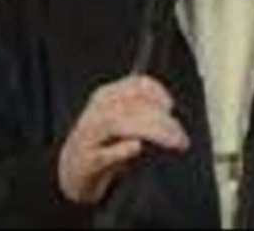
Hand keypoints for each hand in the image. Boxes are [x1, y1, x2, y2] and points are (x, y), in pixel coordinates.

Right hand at [57, 76, 189, 204]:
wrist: (73, 168)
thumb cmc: (102, 142)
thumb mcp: (123, 120)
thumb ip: (142, 112)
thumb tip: (169, 115)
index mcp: (106, 96)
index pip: (135, 84)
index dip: (157, 92)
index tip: (171, 106)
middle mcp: (96, 113)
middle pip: (131, 106)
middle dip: (161, 119)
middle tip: (180, 135)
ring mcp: (89, 137)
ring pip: (118, 124)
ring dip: (150, 131)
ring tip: (171, 141)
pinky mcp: (87, 161)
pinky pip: (104, 154)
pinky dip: (121, 150)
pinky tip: (136, 148)